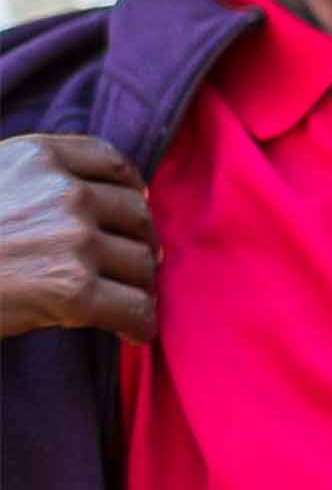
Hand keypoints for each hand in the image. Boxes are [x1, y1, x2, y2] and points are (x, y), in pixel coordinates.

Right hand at [0, 135, 158, 341]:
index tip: (134, 209)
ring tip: (128, 301)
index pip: (111, 164)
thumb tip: (91, 198)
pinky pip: (132, 307)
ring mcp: (72, 238)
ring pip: (140, 262)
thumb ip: (32, 180)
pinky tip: (135, 333)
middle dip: (138, 243)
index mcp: (39, 156)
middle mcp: (64, 191)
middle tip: (134, 266)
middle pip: (135, 215)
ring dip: (138, 286)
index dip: (131, 192)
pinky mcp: (73, 288)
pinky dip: (139, 323)